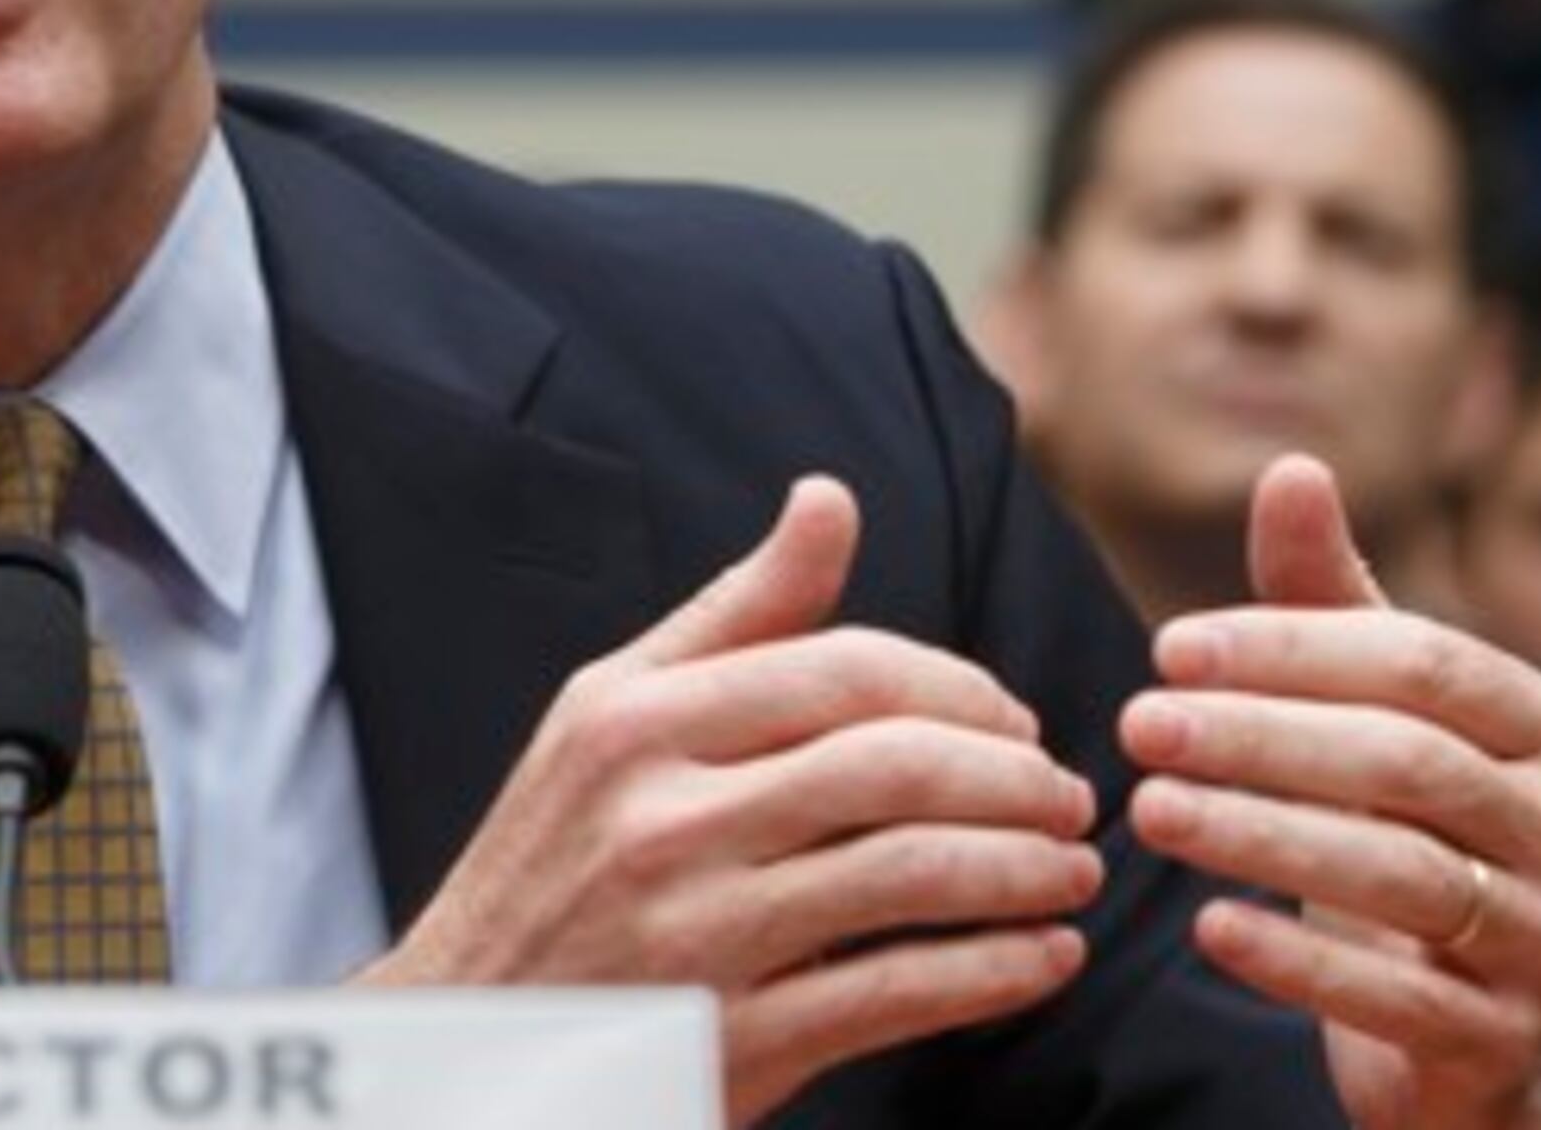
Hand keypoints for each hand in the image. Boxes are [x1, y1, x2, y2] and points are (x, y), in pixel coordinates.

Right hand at [366, 477, 1104, 1127]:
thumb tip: (829, 499)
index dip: (962, 691)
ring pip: (911, 873)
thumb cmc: (557, 862)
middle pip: (894, 764)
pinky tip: (1041, 958)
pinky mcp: (731, 1041)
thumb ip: (736, 615)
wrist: (468, 1040)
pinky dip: (996, 972)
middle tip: (1068, 796)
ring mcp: (693, 933)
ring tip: (1072, 871)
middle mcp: (656, 817)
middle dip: (1015, 777)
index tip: (1015, 721)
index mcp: (632, 721)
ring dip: (1026, 870)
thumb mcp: (611, 720)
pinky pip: (899, 992)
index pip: (846, 669)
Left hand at [1120, 454, 1540, 1129]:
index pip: (1419, 663)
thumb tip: (1292, 468)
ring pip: (1401, 874)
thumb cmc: (1407, 829)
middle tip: (1137, 725)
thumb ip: (1330, 602)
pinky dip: (1298, 962)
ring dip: (1261, 838)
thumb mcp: (1375, 714)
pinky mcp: (1500, 1038)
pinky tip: (1208, 927)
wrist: (1473, 1021)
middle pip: (1405, 763)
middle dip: (1260, 738)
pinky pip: (1398, 998)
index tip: (1166, 648)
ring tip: (1149, 812)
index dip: (1291, 650)